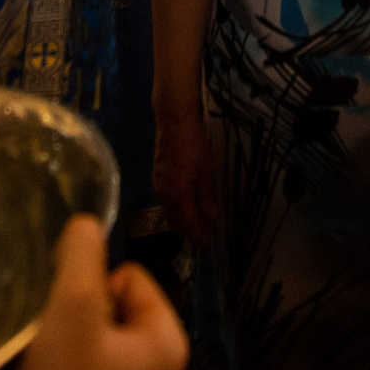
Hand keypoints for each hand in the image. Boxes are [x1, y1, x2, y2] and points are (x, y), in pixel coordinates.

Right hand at [15, 216, 188, 369]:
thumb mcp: (74, 308)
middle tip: (56, 346)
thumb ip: (81, 256)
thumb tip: (85, 225)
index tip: (72, 320)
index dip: (92, 288)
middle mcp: (158, 368)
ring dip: (64, 347)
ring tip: (47, 366)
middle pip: (109, 309)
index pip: (128, 276)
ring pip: (89, 341)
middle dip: (76, 320)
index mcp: (167, 341)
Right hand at [153, 110, 219, 245]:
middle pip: (176, 223)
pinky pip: (167, 203)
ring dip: (184, 222)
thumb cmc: (194, 148)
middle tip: (207, 235)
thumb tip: (211, 220)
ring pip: (170, 214)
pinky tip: (189, 206)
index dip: (199, 237)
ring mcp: (158, 188)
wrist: (174, 124)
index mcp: (177, 198)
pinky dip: (178, 210)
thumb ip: (208, 199)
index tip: (209, 245)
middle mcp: (164, 197)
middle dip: (191, 232)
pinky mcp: (157, 179)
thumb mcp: (207, 174)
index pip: (188, 226)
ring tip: (201, 222)